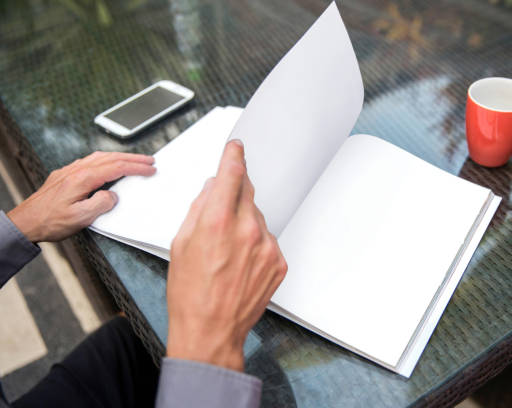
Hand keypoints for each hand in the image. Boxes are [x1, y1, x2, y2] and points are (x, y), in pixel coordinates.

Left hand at [7, 151, 155, 242]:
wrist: (25, 223)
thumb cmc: (50, 222)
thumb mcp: (80, 218)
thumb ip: (101, 204)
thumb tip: (112, 196)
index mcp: (83, 179)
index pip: (116, 167)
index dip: (136, 167)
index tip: (149, 168)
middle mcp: (76, 170)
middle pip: (111, 158)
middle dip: (133, 158)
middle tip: (148, 160)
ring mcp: (69, 171)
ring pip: (100, 157)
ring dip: (120, 157)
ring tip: (133, 160)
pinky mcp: (64, 175)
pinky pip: (90, 161)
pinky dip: (105, 159)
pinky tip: (107, 163)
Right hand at [166, 140, 286, 371]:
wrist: (211, 330)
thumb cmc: (190, 294)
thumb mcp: (181, 243)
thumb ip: (199, 209)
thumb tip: (212, 189)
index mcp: (218, 221)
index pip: (232, 174)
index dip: (233, 157)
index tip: (236, 148)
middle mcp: (247, 230)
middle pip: (247, 193)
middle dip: (233, 197)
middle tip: (220, 217)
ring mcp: (267, 246)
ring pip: (257, 217)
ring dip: (244, 224)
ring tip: (227, 252)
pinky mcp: (279, 261)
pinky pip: (268, 239)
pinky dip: (256, 244)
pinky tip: (240, 263)